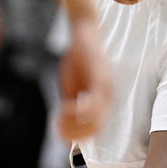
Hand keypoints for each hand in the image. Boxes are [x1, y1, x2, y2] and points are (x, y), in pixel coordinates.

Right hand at [56, 15, 111, 139]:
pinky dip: (76, 112)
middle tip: (57, 124)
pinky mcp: (100, 79)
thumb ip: (72, 107)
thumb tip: (67, 130)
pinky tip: (65, 105)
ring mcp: (106, 89)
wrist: (85, 31)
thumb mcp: (72, 87)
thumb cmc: (78, 59)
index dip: (74, 136)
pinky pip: (92, 106)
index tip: (59, 128)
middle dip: (73, 134)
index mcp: (103, 100)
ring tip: (61, 114)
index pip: (94, 131)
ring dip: (73, 125)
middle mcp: (108, 97)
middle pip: (95, 132)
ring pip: (94, 123)